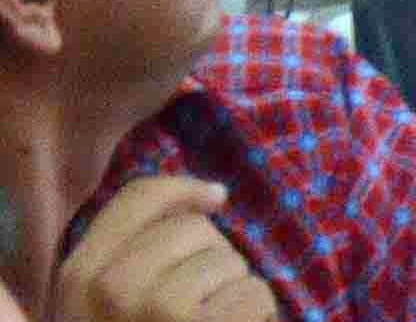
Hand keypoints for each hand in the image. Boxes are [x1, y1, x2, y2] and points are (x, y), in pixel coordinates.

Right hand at [51, 183, 272, 321]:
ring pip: (227, 260)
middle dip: (210, 257)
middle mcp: (106, 292)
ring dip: (232, 291)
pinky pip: (252, 294)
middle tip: (193, 311)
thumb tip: (211, 196)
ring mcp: (150, 312)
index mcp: (76, 281)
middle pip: (190, 228)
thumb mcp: (116, 303)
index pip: (134, 200)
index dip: (182, 189)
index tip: (215, 198)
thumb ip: (137, 255)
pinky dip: (255, 316)